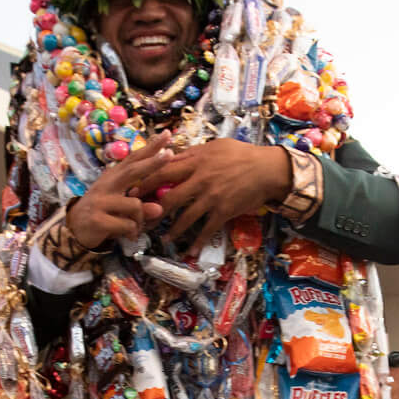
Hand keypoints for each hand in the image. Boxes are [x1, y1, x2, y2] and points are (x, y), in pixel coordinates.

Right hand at [58, 133, 171, 254]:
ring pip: (136, 205)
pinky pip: (127, 225)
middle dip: (153, 163)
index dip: (150, 147)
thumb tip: (158, 209)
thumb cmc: (104, 213)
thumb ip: (141, 203)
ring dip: (142, 220)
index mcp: (113, 177)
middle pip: (132, 171)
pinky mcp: (98, 219)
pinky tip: (129, 236)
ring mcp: (100, 201)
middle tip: (170, 154)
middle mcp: (106, 185)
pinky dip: (133, 233)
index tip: (167, 135)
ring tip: (137, 228)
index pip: (133, 159)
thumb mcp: (122, 206)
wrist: (75, 230)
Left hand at [137, 140, 291, 246]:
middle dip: (152, 211)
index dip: (145, 182)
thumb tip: (171, 155)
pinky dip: (198, 242)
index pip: (163, 171)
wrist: (267, 169)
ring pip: (185, 217)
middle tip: (140, 220)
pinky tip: (190, 251)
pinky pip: (207, 230)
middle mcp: (200, 180)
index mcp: (195, 162)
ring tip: (163, 238)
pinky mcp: (223, 211)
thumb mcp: (214, 147)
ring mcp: (212, 197)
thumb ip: (192, 153)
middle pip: (169, 197)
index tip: (132, 190)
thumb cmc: (241, 154)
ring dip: (172, 230)